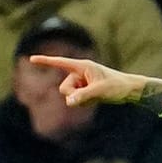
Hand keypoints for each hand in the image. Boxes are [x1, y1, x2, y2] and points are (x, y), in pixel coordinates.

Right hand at [31, 55, 150, 106]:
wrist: (130, 90)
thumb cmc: (117, 86)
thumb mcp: (100, 92)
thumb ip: (83, 96)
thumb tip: (69, 102)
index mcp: (82, 66)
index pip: (60, 63)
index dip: (45, 62)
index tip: (31, 59)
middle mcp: (80, 73)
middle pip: (63, 88)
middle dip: (72, 95)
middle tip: (90, 95)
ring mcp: (82, 82)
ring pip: (69, 95)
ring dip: (80, 100)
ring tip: (97, 96)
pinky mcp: (85, 90)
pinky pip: (76, 100)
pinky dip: (84, 102)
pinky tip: (97, 99)